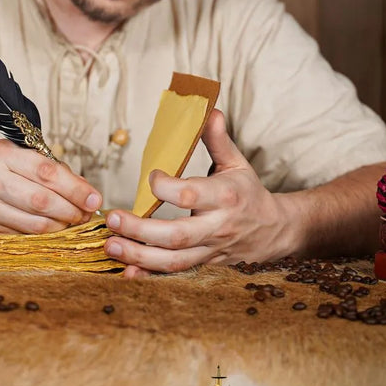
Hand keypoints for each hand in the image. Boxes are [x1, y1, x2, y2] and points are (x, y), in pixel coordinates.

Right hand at [0, 139, 101, 242]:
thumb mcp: (9, 156)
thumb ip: (42, 166)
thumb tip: (82, 186)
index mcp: (2, 154)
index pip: (47, 171)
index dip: (75, 187)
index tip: (94, 198)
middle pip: (44, 200)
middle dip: (73, 210)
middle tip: (87, 215)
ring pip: (36, 224)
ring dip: (62, 227)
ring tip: (73, 224)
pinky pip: (24, 238)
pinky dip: (44, 238)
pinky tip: (54, 233)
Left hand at [103, 109, 296, 275]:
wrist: (274, 231)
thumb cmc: (248, 192)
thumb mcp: (237, 163)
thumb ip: (218, 139)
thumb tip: (209, 109)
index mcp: (225, 197)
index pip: (191, 194)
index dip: (165, 187)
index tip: (149, 176)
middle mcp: (217, 227)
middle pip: (176, 235)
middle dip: (141, 230)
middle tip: (112, 219)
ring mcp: (210, 250)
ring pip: (173, 260)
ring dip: (139, 256)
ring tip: (110, 245)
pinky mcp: (203, 264)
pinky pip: (175, 273)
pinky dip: (150, 276)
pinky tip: (127, 272)